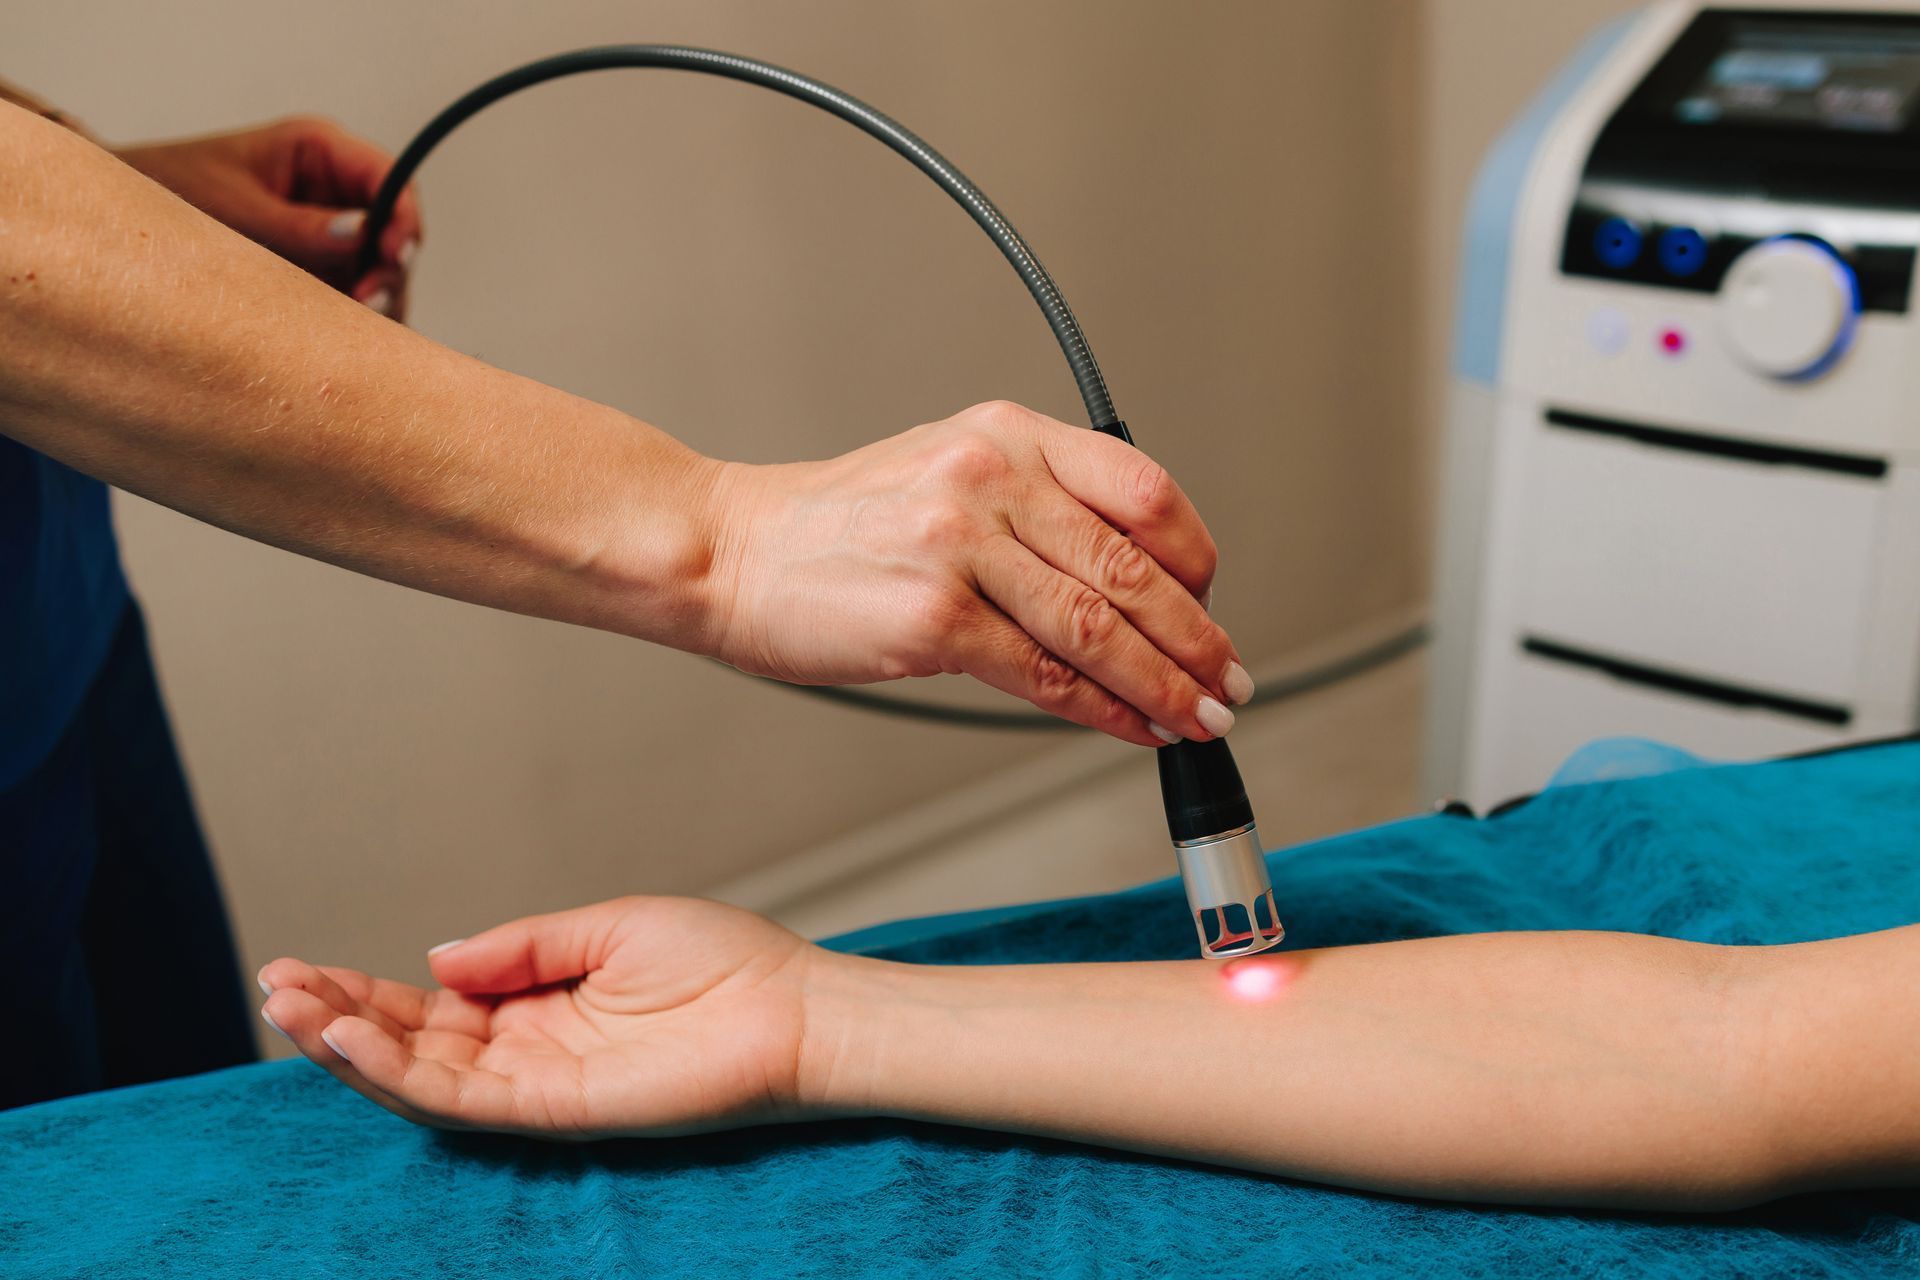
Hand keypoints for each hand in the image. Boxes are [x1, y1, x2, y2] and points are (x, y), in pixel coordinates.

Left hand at [114, 116, 421, 318]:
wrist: (123, 228)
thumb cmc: (169, 189)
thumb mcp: (234, 207)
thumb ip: (299, 225)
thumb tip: (360, 236)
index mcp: (319, 152)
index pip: (391, 180)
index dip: (402, 220)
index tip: (393, 257)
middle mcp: (335, 191)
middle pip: (394, 233)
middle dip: (387, 271)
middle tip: (364, 303)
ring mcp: (331, 234)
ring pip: (382, 272)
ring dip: (375, 301)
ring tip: (350, 325)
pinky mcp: (320, 271)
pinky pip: (354, 295)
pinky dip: (354, 320)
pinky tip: (338, 337)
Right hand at [259, 897, 821, 1137]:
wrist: (792, 1008)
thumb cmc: (723, 963)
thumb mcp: (607, 925)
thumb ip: (518, 945)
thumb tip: (435, 956)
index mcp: (538, 1003)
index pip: (431, 1004)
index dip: (365, 991)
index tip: (302, 968)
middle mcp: (529, 1048)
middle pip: (411, 1043)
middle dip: (337, 1019)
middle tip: (275, 988)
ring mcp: (539, 1083)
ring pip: (421, 1078)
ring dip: (350, 1048)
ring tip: (292, 1011)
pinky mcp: (557, 1109)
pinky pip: (463, 1099)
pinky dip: (402, 1074)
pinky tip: (354, 1041)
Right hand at [706, 401, 1251, 746]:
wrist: (730, 551)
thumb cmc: (834, 525)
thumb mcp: (944, 472)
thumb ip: (1033, 507)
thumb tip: (1129, 585)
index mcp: (1007, 435)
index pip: (1143, 488)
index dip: (1195, 558)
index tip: (1211, 605)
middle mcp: (991, 478)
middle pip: (1132, 566)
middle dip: (1196, 637)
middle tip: (1229, 680)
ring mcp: (960, 545)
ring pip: (1098, 625)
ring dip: (1164, 683)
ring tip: (1199, 717)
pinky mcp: (933, 618)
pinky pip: (1045, 673)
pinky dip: (1101, 709)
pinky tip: (1131, 726)